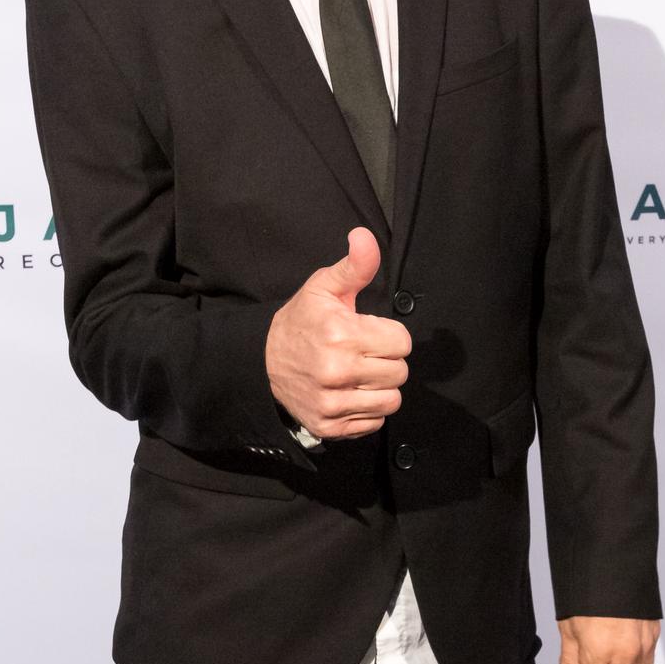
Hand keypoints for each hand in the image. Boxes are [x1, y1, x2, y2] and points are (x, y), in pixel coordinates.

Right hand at [265, 227, 411, 440]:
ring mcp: (333, 403)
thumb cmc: (301, 322)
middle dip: (386, 360)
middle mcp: (338, 372)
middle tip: (363, 353)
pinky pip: (375, 422)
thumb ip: (355, 266)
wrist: (262, 361)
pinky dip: (368, 409)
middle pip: (399, 372)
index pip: (402, 343)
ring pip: (391, 400)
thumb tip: (365, 237)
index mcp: (342, 335)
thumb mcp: (324, 287)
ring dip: (381, 388)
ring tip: (360, 374)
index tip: (368, 333)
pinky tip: (351, 393)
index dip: (388, 335)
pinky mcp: (330, 425)